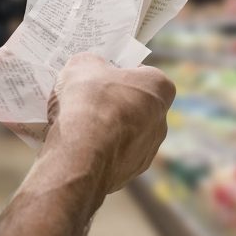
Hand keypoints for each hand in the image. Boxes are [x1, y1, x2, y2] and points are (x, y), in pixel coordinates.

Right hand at [43, 53, 175, 194]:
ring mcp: (147, 150)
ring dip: (105, 129)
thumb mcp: (82, 64)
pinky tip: (76, 147)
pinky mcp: (130, 173)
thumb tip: (90, 68)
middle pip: (135, 105)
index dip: (121, 72)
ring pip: (125, 134)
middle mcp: (161, 120)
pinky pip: (112, 156)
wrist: (80, 154)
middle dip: (113, 102)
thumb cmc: (88, 102)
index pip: (144, 73)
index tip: (101, 75)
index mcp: (159, 88)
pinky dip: (98, 152)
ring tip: (75, 125)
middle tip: (86, 100)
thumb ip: (91, 63)